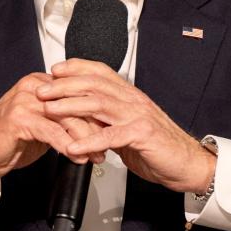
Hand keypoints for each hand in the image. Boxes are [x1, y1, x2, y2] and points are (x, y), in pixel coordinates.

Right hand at [0, 72, 103, 183]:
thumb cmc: (10, 139)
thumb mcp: (42, 124)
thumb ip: (63, 118)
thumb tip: (94, 124)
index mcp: (41, 83)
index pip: (77, 91)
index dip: (97, 111)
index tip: (112, 126)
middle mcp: (34, 87)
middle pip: (75, 103)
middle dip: (96, 126)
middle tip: (110, 143)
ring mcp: (25, 101)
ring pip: (66, 118)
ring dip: (86, 139)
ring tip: (97, 154)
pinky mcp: (19, 118)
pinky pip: (52, 132)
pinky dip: (68, 146)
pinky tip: (78, 158)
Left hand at [36, 59, 215, 193]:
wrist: (187, 163)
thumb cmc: (158, 147)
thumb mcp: (127, 127)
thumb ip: (107, 119)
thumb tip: (82, 116)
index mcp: (130, 96)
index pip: (100, 72)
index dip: (76, 67)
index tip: (55, 70)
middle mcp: (133, 101)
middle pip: (94, 84)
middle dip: (64, 86)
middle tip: (42, 90)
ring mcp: (138, 116)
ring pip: (99, 104)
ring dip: (70, 106)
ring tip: (49, 111)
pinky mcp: (142, 136)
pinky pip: (111, 137)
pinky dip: (89, 141)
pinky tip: (73, 147)